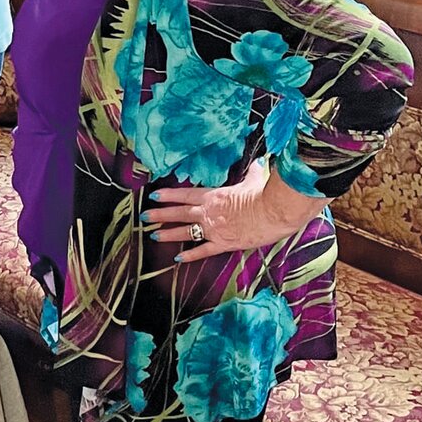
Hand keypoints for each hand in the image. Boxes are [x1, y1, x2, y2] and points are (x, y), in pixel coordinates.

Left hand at [142, 160, 327, 261]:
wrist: (276, 212)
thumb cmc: (266, 195)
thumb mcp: (255, 180)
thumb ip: (252, 172)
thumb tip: (256, 163)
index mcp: (215, 196)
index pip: (186, 194)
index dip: (169, 195)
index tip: (155, 195)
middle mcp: (209, 212)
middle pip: (180, 213)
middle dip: (160, 214)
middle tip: (145, 215)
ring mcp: (215, 229)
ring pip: (185, 232)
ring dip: (168, 234)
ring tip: (153, 235)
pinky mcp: (224, 244)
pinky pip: (203, 251)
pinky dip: (190, 256)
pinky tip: (178, 259)